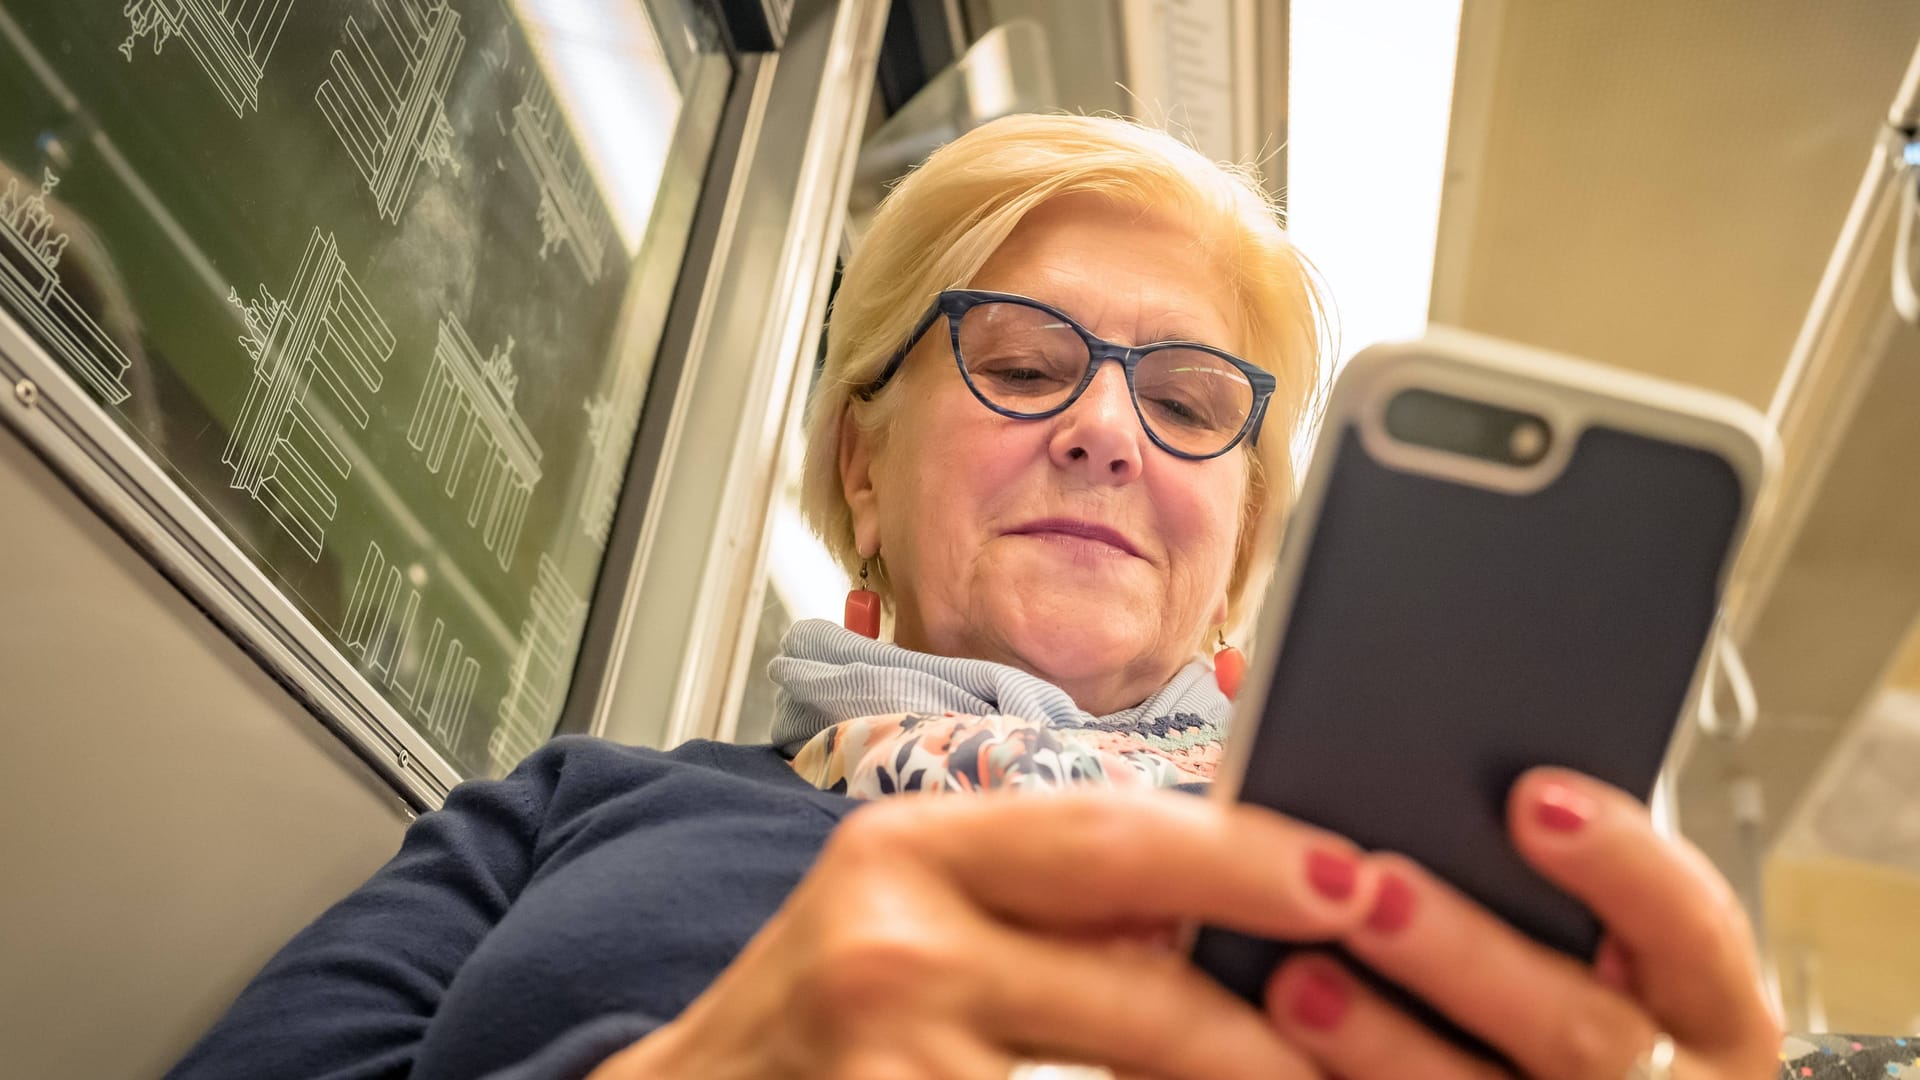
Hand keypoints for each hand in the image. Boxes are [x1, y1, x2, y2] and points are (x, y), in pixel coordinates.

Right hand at [589, 789, 1384, 1079]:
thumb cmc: (816, 1025)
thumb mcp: (910, 920)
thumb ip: (1043, 901)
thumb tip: (1216, 906)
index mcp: (907, 846)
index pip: (1110, 832)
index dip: (1246, 855)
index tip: (1356, 877)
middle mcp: (887, 931)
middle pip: (1136, 969)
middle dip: (1277, 1014)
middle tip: (1387, 1029)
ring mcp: (887, 1043)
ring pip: (1124, 1066)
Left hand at [1263, 767, 1781, 1078]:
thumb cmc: (1561, 996)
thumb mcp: (1594, 939)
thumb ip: (1539, 866)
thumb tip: (1443, 765)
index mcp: (1710, 1007)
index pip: (1691, 924)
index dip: (1620, 861)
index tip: (1533, 797)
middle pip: (1580, 1030)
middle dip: (1467, 956)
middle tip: (1374, 889)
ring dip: (1388, 1047)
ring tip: (1297, 984)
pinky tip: (1274, 1056)